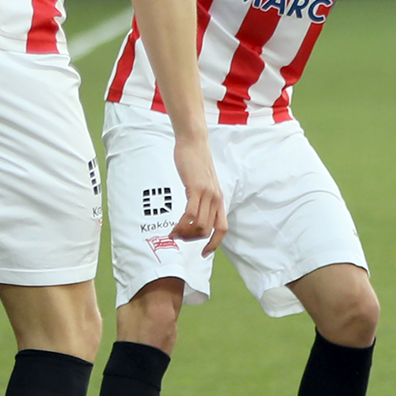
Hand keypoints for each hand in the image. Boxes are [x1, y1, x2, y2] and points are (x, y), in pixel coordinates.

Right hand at [170, 137, 227, 256]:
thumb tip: (194, 213)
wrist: (193, 142)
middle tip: (179, 237)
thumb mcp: (201, 183)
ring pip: (199, 225)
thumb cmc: (194, 162)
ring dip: (185, 234)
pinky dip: (181, 226)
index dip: (215, 243)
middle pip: (207, 230)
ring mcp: (207, 194)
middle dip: (192, 239)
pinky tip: (173, 228)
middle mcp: (216, 199)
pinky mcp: (196, 188)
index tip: (204, 253)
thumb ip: (201, 197)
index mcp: (219, 199)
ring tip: (174, 234)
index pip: (222, 228)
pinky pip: (190, 215)